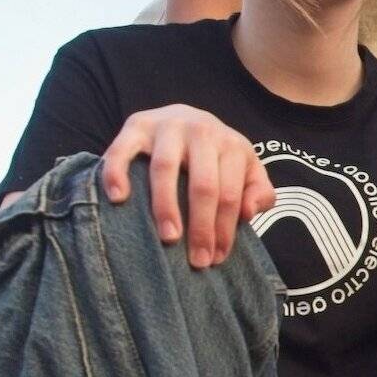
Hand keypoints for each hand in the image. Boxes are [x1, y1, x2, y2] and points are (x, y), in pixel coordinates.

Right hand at [101, 104, 274, 268]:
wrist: (184, 116)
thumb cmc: (216, 155)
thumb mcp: (246, 168)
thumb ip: (258, 191)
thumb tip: (248, 213)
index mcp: (231, 144)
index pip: (230, 192)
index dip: (225, 228)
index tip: (217, 257)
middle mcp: (201, 131)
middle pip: (203, 183)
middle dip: (201, 226)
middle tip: (196, 259)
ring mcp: (167, 126)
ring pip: (165, 168)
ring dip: (166, 206)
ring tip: (168, 238)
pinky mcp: (136, 125)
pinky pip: (122, 149)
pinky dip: (117, 173)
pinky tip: (119, 198)